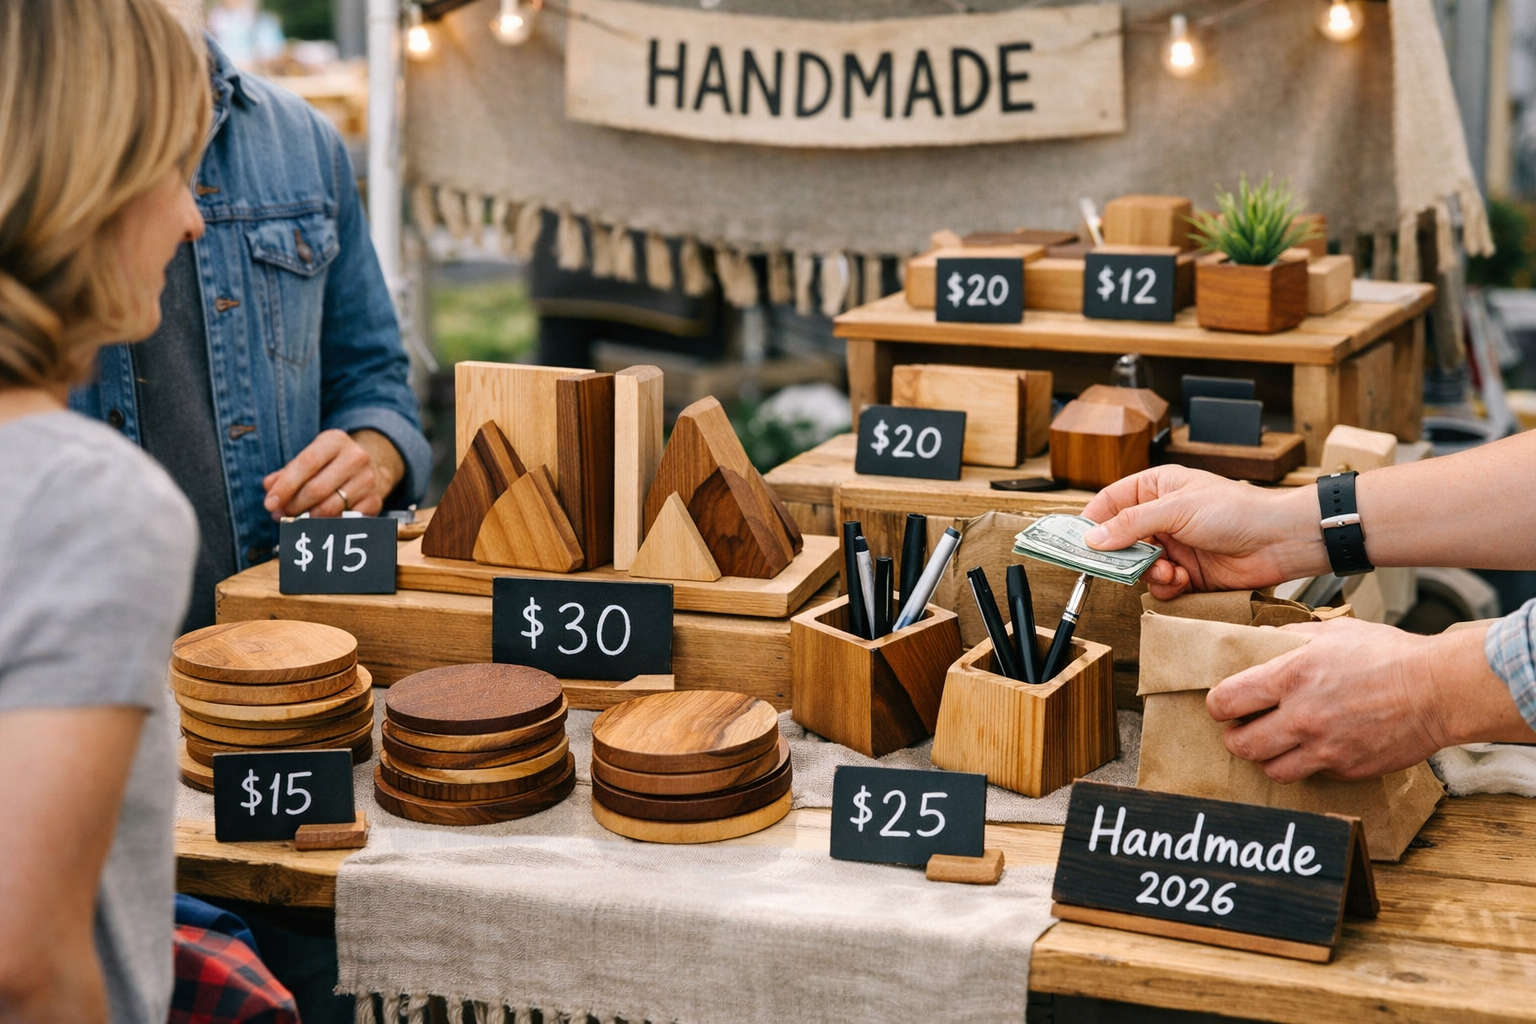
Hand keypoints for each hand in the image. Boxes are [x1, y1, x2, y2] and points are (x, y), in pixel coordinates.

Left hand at [262, 429, 402, 518]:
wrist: (370, 469)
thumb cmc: (330, 465)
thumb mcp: (310, 458)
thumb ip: (287, 472)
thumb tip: (269, 488)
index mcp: (335, 441)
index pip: (307, 464)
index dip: (285, 486)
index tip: (271, 502)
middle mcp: (355, 457)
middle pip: (316, 489)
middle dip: (293, 505)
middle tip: (281, 514)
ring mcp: (367, 480)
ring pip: (330, 507)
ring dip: (307, 518)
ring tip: (295, 519)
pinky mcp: (374, 501)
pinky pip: (344, 520)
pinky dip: (326, 524)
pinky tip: (317, 522)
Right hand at [1080, 466, 1328, 599]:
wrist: (1279, 541)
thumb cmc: (1236, 510)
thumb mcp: (1176, 509)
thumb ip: (1131, 524)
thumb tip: (1093, 538)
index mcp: (1156, 488)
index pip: (1110, 502)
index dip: (1092, 522)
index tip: (1078, 543)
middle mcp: (1161, 517)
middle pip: (1119, 539)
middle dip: (1121, 555)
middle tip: (1118, 566)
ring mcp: (1174, 546)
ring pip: (1138, 566)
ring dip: (1148, 573)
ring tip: (1167, 571)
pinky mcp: (1187, 573)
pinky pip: (1160, 586)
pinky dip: (1166, 587)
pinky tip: (1182, 580)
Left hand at [1208, 618, 1534, 781]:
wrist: (1438, 691)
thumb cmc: (1389, 656)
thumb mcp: (1333, 633)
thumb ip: (1290, 638)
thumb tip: (1262, 640)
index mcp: (1291, 676)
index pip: (1226, 701)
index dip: (1217, 705)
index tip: (1223, 705)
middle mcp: (1302, 716)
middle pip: (1240, 745)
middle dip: (1235, 737)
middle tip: (1242, 729)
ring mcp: (1324, 747)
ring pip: (1271, 770)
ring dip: (1267, 758)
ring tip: (1274, 744)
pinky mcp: (1347, 769)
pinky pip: (1312, 775)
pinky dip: (1308, 765)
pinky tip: (1317, 748)